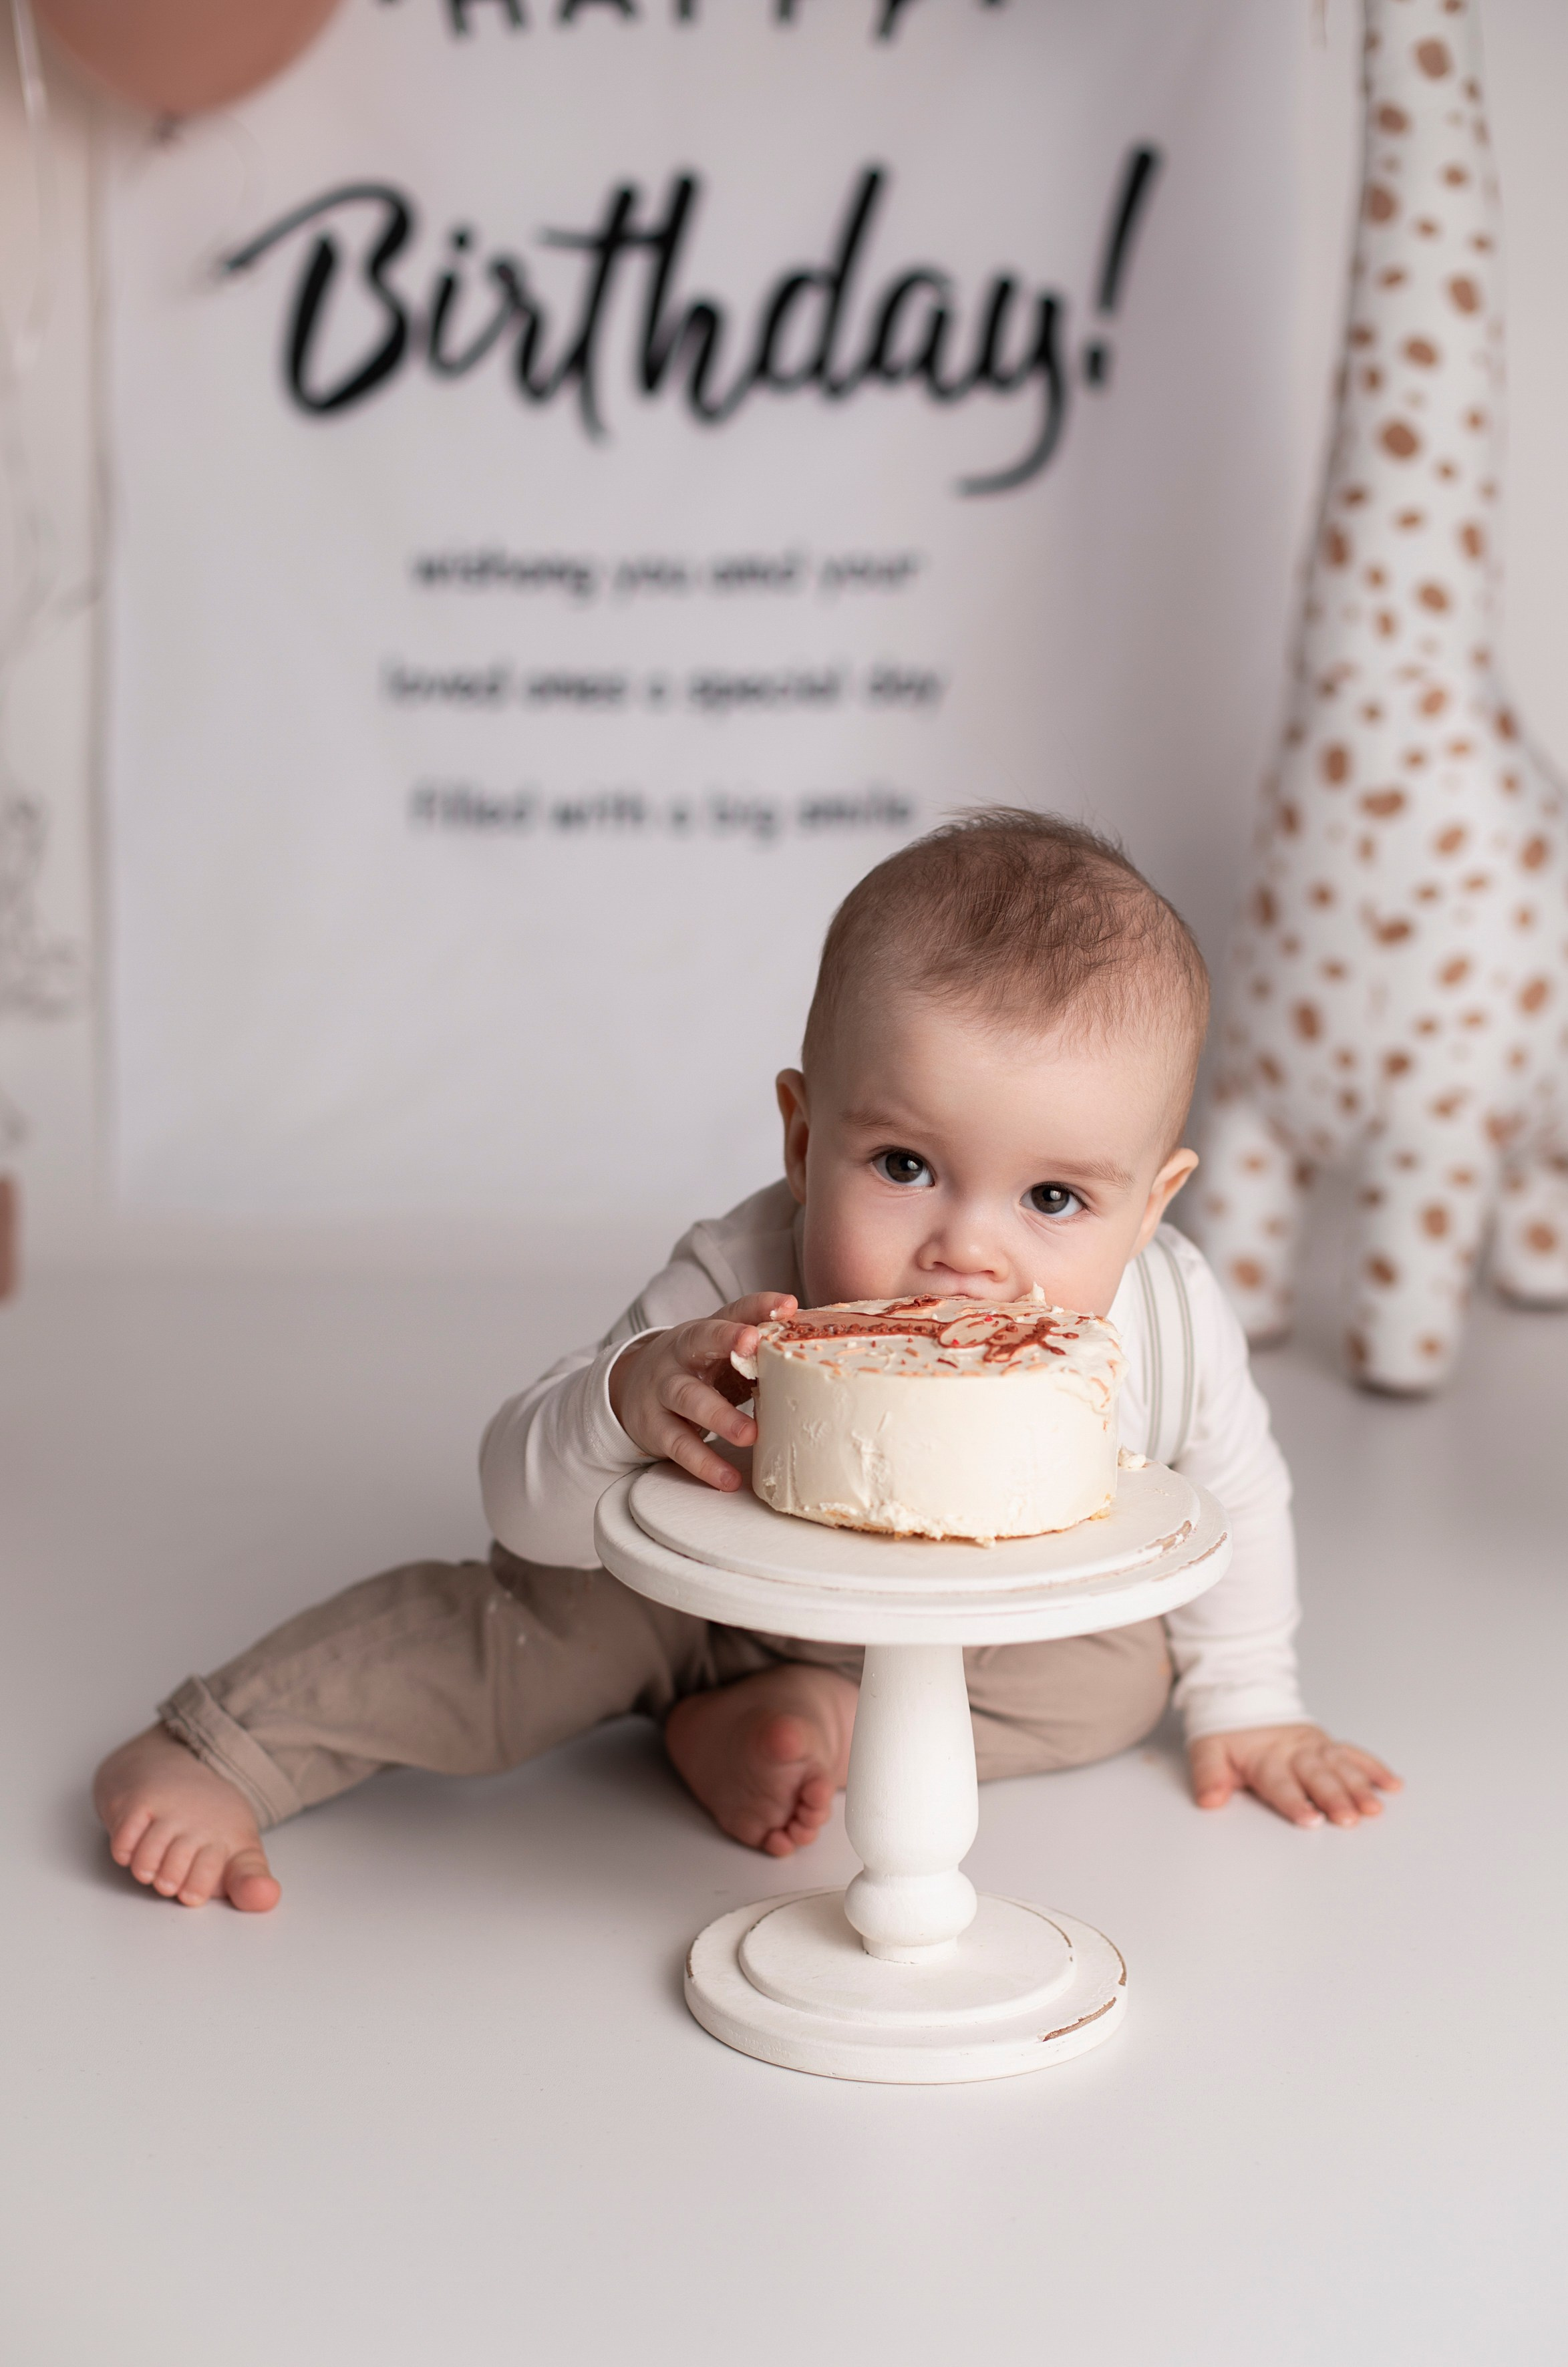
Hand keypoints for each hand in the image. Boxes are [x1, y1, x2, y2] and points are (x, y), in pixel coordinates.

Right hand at [608, 1293, 797, 1492]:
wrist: (630, 1390)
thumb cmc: (696, 1370)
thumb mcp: (721, 1355)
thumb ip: (760, 1353)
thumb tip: (820, 1355)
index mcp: (705, 1331)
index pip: (734, 1310)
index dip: (760, 1306)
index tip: (787, 1306)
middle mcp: (680, 1354)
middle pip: (699, 1339)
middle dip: (725, 1340)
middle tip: (753, 1346)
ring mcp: (663, 1388)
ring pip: (688, 1397)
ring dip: (720, 1416)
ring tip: (750, 1436)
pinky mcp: (654, 1426)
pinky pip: (680, 1445)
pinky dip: (705, 1463)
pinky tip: (729, 1478)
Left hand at [1188, 1723, 1401, 1829]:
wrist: (1243, 1699)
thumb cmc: (1227, 1735)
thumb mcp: (1207, 1751)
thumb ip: (1208, 1777)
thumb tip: (1209, 1801)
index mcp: (1265, 1756)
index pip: (1281, 1782)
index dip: (1295, 1801)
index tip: (1310, 1819)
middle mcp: (1295, 1751)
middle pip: (1317, 1776)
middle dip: (1334, 1797)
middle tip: (1349, 1819)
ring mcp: (1315, 1747)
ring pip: (1341, 1766)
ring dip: (1359, 1787)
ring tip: (1374, 1808)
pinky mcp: (1328, 1745)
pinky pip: (1354, 1754)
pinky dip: (1374, 1768)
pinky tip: (1392, 1785)